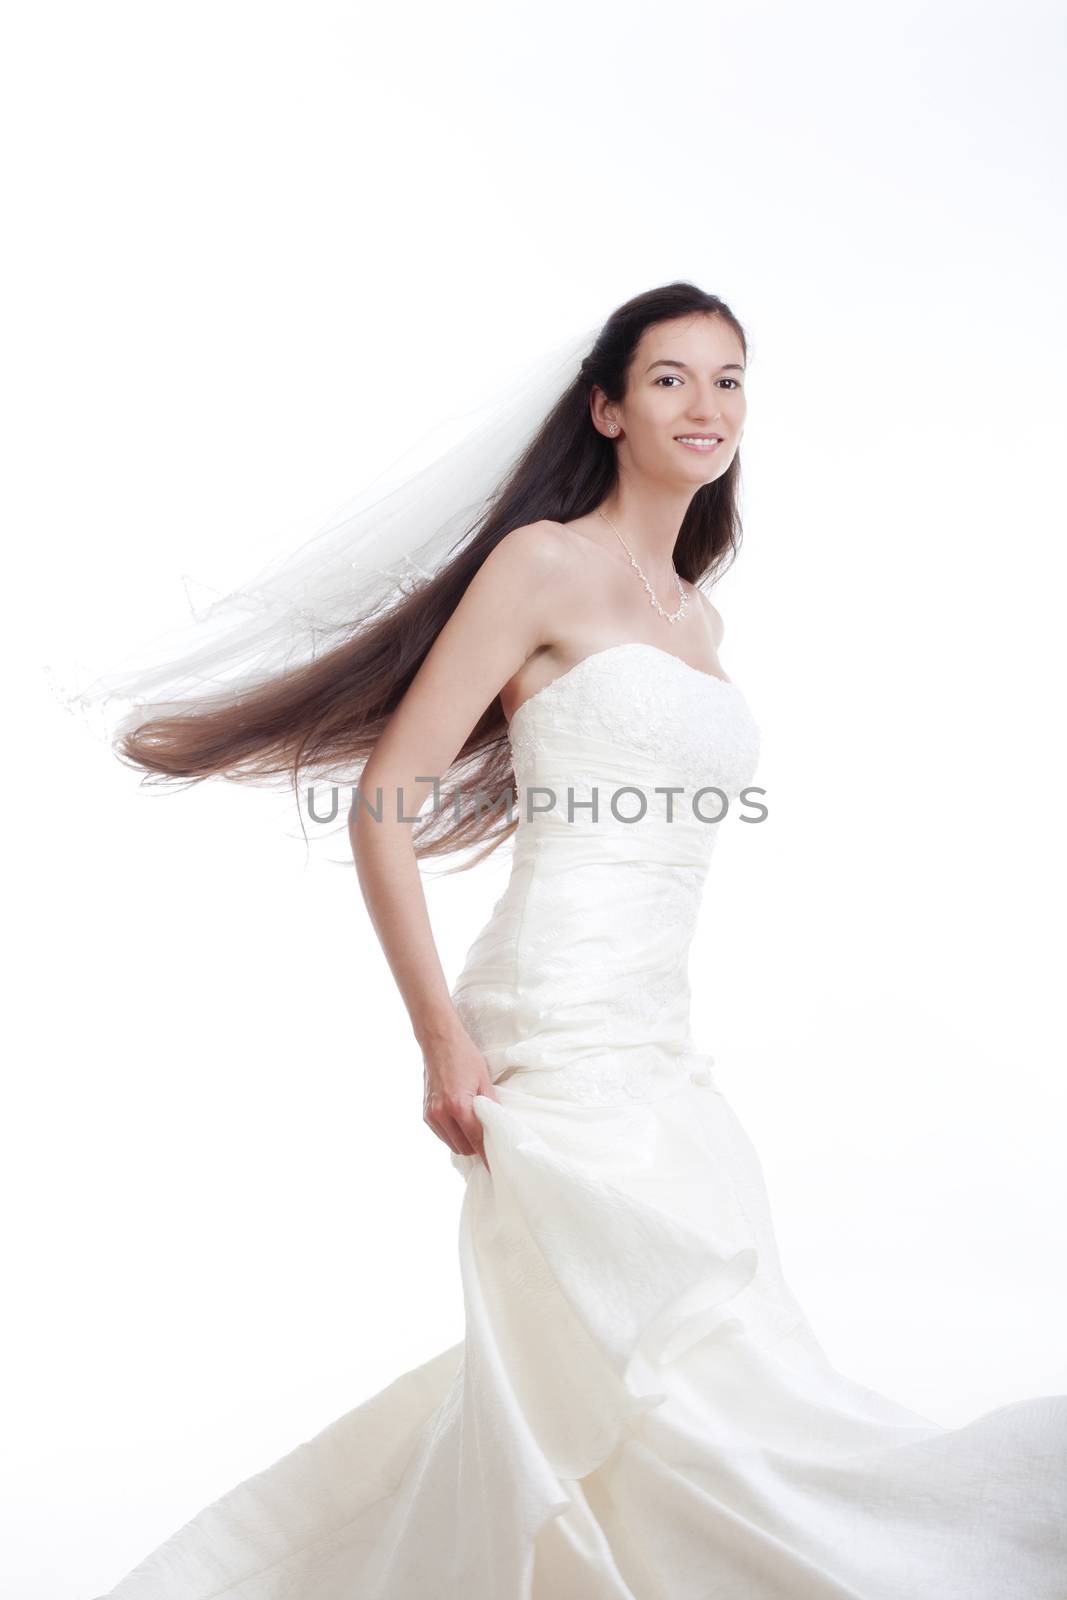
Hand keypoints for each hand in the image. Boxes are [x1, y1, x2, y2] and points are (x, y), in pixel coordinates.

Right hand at [421, 1022, 499, 1171]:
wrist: (439, 1040)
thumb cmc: (464, 1056)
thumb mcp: (484, 1079)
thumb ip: (491, 1106)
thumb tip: (498, 1126)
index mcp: (459, 1106)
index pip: (477, 1140)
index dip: (487, 1156)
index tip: (496, 1169)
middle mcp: (441, 1114)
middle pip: (464, 1147)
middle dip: (477, 1148)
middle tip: (490, 1141)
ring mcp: (431, 1114)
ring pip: (451, 1143)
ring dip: (464, 1142)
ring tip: (475, 1130)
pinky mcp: (425, 1113)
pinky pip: (442, 1134)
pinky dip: (452, 1134)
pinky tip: (461, 1124)